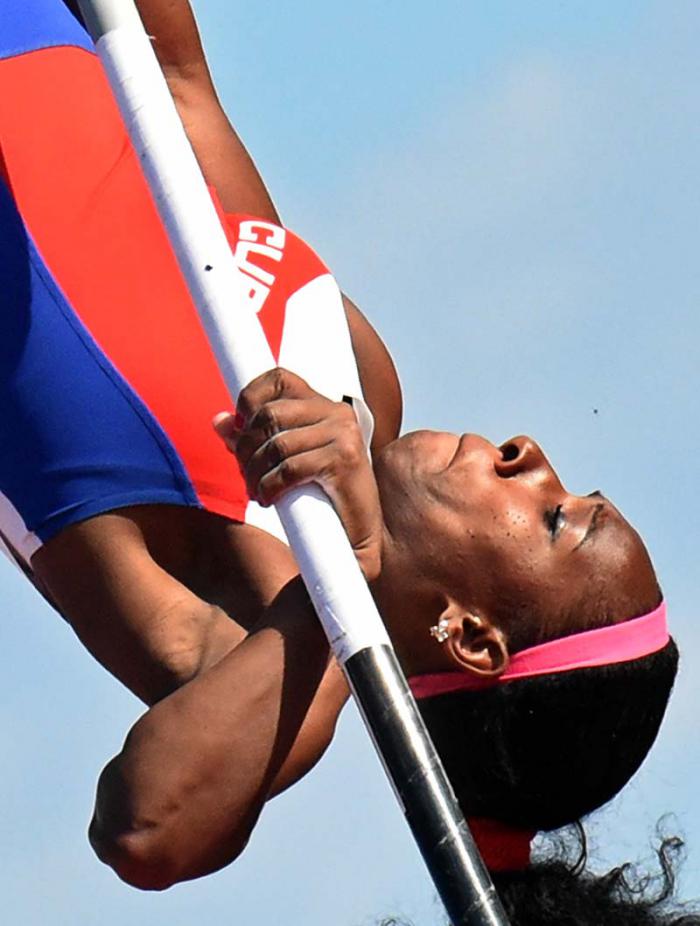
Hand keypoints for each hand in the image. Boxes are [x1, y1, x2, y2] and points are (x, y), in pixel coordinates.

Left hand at [213, 369, 382, 580]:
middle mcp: (337, 413)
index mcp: (324, 407)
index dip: (249, 397)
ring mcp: (344, 435)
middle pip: (269, 414)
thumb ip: (254, 440)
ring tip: (256, 491)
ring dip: (254, 472)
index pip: (279, 378)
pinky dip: (270, 486)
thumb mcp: (285, 463)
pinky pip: (290, 468)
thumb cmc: (320, 500)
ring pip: (276, 444)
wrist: (357, 539)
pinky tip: (269, 500)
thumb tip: (219, 421)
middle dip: (246, 447)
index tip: (239, 427)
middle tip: (246, 474)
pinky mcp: (343, 461)